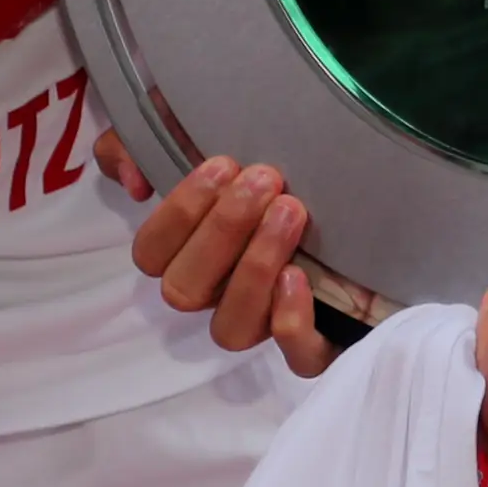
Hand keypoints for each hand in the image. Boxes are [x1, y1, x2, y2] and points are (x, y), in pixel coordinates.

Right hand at [124, 151, 334, 376]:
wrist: (352, 173)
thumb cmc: (257, 159)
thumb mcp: (188, 128)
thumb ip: (136, 143)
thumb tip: (135, 182)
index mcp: (185, 253)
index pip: (152, 255)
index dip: (178, 215)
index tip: (223, 164)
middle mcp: (216, 293)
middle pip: (187, 289)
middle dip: (222, 231)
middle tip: (265, 179)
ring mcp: (263, 320)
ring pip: (233, 327)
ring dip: (254, 268)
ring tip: (289, 211)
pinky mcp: (317, 338)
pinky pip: (298, 357)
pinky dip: (291, 323)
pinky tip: (298, 277)